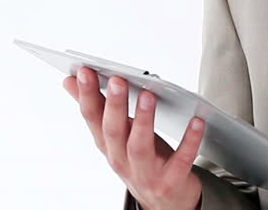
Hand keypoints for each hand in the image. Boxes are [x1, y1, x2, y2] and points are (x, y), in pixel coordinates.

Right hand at [63, 67, 204, 209]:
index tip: (84, 71)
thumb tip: (70, 80)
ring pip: (140, 146)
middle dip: (114, 104)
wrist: (164, 201)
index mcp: (108, 144)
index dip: (87, 94)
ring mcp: (145, 172)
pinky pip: (181, 160)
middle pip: (113, 131)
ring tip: (148, 95)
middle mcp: (121, 159)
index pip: (92, 117)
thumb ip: (97, 107)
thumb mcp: (116, 134)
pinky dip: (189, 140)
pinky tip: (197, 121)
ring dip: (143, 120)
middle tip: (117, 79)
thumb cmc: (142, 160)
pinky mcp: (170, 180)